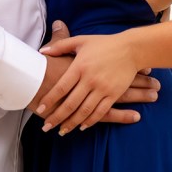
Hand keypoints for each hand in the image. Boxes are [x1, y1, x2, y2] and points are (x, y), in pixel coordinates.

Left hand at [34, 27, 151, 133]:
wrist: (131, 48)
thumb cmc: (104, 43)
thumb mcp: (81, 40)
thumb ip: (60, 45)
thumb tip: (42, 50)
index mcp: (80, 66)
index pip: (61, 87)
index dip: (49, 100)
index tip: (40, 109)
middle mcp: (90, 79)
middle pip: (70, 103)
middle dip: (57, 117)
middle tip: (46, 127)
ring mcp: (103, 88)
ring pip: (84, 111)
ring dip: (72, 123)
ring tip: (62, 130)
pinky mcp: (114, 94)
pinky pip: (101, 111)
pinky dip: (91, 121)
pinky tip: (82, 126)